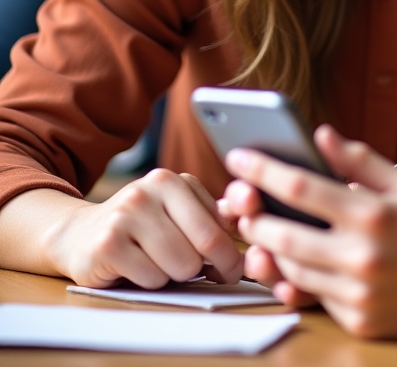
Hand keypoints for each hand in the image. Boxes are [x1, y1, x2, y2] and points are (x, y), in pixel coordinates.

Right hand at [42, 169, 242, 288]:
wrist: (80, 234)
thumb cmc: (142, 227)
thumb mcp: (176, 212)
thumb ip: (210, 216)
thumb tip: (251, 224)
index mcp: (175, 180)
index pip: (219, 226)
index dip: (230, 256)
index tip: (232, 269)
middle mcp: (150, 189)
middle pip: (203, 246)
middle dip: (208, 269)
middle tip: (204, 275)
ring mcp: (126, 214)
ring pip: (179, 264)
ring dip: (174, 275)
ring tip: (160, 263)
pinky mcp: (107, 243)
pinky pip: (150, 277)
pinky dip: (150, 281)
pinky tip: (137, 268)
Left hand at [223, 127, 396, 338]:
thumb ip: (360, 160)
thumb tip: (319, 135)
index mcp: (373, 214)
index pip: (301, 188)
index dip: (263, 171)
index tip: (239, 157)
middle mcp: (362, 256)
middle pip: (283, 237)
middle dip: (254, 219)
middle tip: (241, 204)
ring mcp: (359, 294)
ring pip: (293, 271)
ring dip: (272, 251)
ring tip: (265, 232)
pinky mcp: (359, 322)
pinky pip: (315, 297)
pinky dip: (303, 279)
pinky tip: (298, 262)